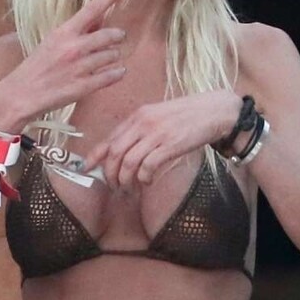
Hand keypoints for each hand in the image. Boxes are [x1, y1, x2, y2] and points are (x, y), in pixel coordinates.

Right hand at [0, 0, 129, 131]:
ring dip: (116, 56)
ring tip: (111, 58)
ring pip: (112, 55)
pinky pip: (112, 76)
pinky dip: (118, 72)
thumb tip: (100, 21)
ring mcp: (79, 67)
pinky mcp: (84, 87)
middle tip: (118, 38)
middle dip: (118, 36)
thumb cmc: (37, 66)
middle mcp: (73, 47)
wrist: (22, 94)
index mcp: (64, 32)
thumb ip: (77, 31)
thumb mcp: (53, 41)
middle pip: (109, 35)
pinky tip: (118, 71)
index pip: (93, 8)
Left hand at [83, 90, 243, 188]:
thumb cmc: (186, 118)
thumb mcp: (158, 118)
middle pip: (115, 153)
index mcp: (137, 116)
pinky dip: (144, 178)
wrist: (213, 111)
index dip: (95, 155)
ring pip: (129, 162)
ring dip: (126, 180)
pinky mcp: (170, 145)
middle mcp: (143, 123)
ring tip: (129, 188)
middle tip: (113, 186)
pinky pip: (148, 166)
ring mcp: (156, 134)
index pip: (109, 138)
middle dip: (110, 174)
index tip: (86, 168)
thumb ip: (140, 131)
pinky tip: (147, 182)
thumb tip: (123, 152)